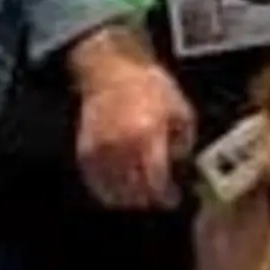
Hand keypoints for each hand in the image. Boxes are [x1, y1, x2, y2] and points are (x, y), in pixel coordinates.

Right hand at [73, 53, 194, 212]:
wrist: (111, 70)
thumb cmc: (150, 87)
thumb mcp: (180, 108)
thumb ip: (184, 140)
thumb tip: (180, 163)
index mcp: (148, 136)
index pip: (156, 180)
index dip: (165, 196)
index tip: (172, 198)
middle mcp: (121, 147)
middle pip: (134, 191)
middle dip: (148, 199)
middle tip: (157, 199)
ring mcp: (100, 150)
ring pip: (112, 190)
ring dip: (128, 199)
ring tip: (138, 196)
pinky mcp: (85, 150)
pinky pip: (94, 180)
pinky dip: (106, 191)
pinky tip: (117, 191)